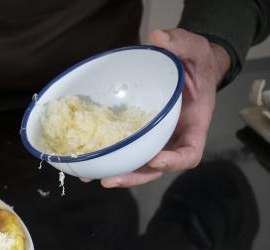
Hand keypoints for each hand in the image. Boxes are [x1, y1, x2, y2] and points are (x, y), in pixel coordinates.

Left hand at [100, 28, 230, 187]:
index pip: (189, 154)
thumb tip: (159, 38)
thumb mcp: (194, 49)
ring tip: (90, 176)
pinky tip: (85, 162)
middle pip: (156, 169)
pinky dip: (107, 158)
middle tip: (111, 179)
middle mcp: (173, 140)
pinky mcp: (137, 137)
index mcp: (194, 126)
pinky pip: (124, 151)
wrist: (187, 69)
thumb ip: (182, 43)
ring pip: (137, 166)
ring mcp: (155, 141)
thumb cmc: (195, 63)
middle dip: (134, 177)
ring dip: (115, 174)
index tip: (156, 160)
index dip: (174, 161)